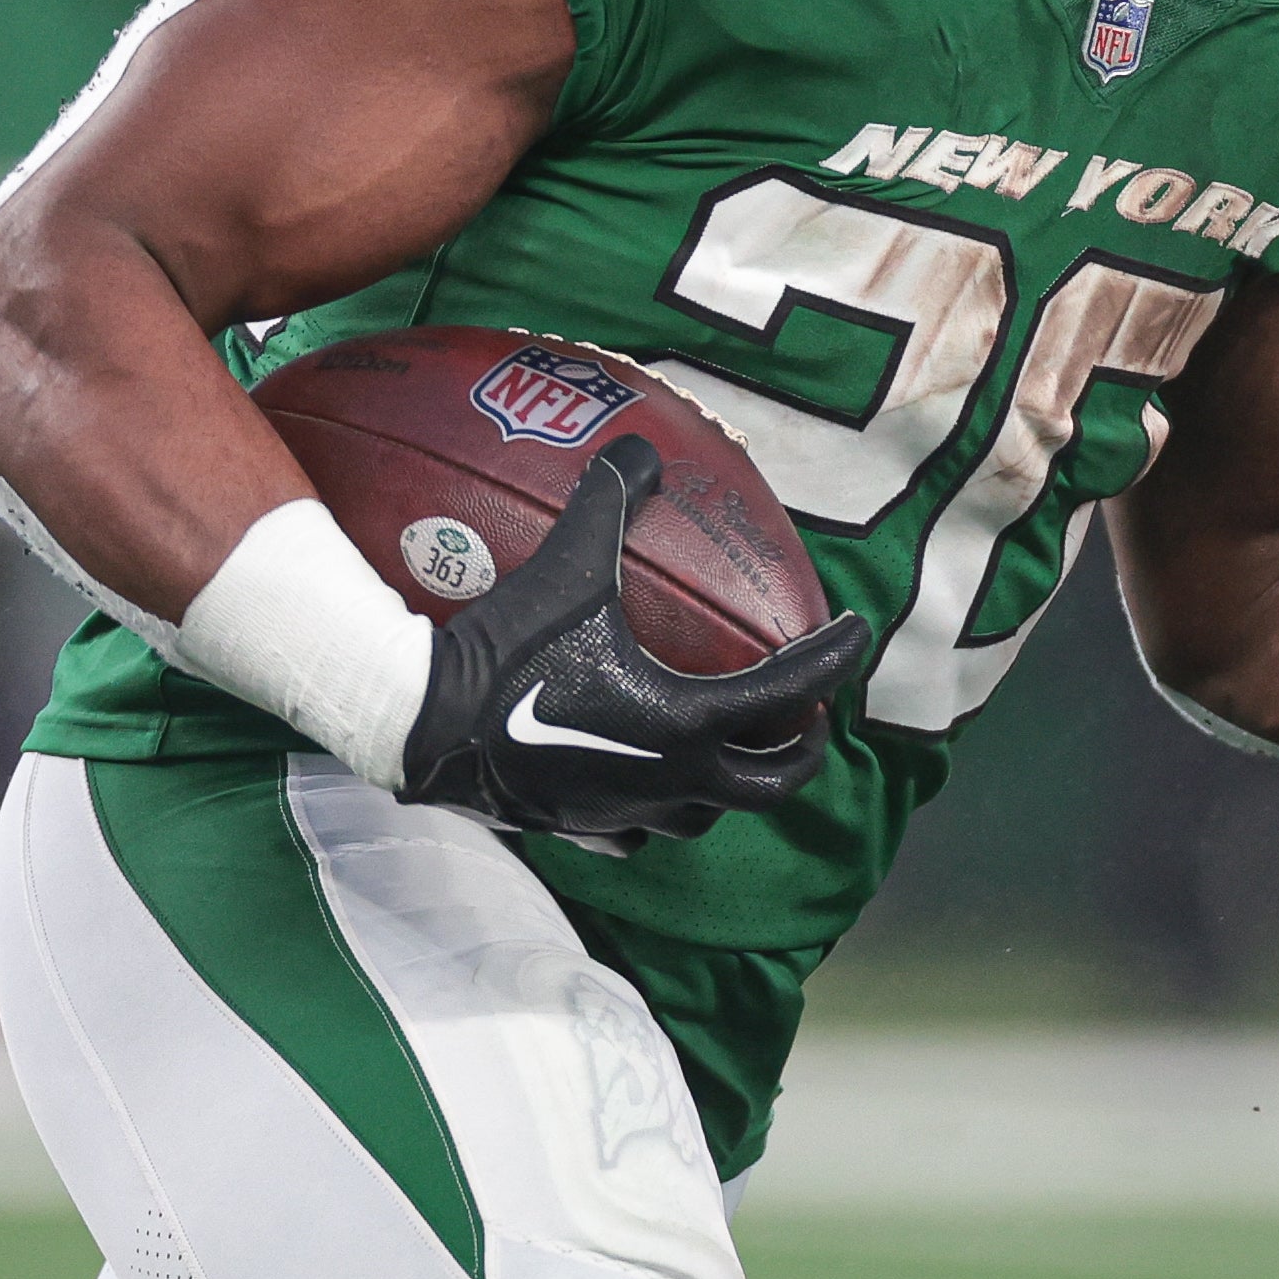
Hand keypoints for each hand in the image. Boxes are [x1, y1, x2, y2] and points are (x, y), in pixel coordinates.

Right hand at [401, 436, 871, 845]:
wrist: (423, 723)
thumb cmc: (508, 647)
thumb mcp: (568, 566)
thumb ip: (609, 501)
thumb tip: (637, 446)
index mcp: (688, 722)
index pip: (791, 694)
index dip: (834, 660)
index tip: (855, 633)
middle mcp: (672, 782)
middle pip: (773, 783)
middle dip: (803, 746)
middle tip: (810, 707)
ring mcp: (628, 815)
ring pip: (712, 814)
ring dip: (736, 779)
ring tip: (736, 737)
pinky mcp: (583, 829)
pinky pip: (643, 833)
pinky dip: (664, 808)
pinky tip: (654, 779)